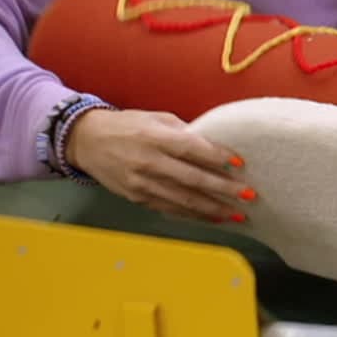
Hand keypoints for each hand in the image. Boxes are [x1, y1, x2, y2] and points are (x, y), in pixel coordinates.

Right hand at [64, 108, 250, 223]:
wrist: (86, 141)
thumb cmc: (128, 126)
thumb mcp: (157, 119)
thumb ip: (185, 133)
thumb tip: (215, 147)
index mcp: (155, 137)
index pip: (192, 149)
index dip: (218, 157)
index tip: (241, 164)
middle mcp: (148, 162)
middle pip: (192, 179)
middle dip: (224, 189)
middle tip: (249, 195)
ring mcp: (142, 183)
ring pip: (183, 200)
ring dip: (213, 209)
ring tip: (236, 215)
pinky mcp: (137, 197)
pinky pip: (170, 208)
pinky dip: (192, 215)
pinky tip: (211, 218)